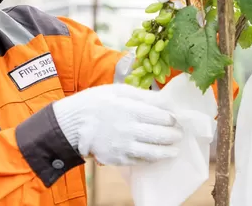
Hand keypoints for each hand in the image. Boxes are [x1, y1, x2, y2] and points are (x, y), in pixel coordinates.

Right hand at [52, 84, 182, 165]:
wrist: (72, 124)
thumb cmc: (95, 102)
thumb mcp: (118, 90)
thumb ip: (142, 95)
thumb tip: (164, 99)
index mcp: (130, 109)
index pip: (160, 116)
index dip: (171, 118)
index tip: (175, 119)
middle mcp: (129, 129)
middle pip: (160, 135)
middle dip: (173, 135)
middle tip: (179, 134)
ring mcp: (124, 145)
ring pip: (153, 151)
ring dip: (167, 151)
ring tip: (174, 150)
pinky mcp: (118, 158)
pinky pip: (140, 160)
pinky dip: (150, 158)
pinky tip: (156, 156)